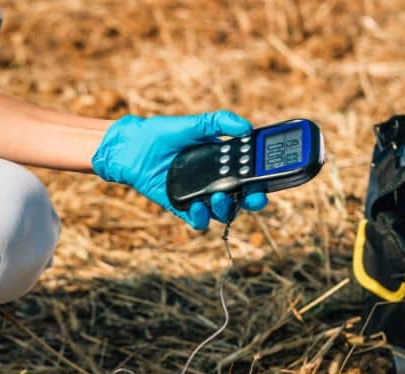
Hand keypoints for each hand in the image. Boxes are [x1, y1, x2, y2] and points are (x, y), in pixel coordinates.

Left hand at [91, 111, 267, 230]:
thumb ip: (219, 122)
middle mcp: (214, 181)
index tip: (271, 177)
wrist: (133, 147)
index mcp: (223, 162)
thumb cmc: (164, 133)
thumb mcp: (194, 124)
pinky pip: (196, 220)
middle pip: (241, 197)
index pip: (250, 174)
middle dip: (252, 200)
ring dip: (226, 209)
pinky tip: (199, 208)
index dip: (263, 179)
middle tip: (255, 196)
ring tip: (220, 198)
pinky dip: (201, 218)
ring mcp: (199, 195)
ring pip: (221, 212)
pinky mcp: (181, 206)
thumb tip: (245, 127)